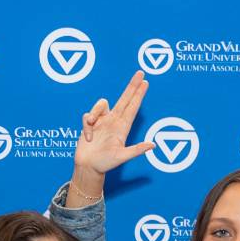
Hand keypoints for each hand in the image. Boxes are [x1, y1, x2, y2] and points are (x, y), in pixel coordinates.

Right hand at [66, 72, 151, 204]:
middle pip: (124, 99)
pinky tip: (88, 137)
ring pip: (101, 104)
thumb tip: (153, 145)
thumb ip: (136, 150)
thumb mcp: (122, 157)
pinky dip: (86, 126)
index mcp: (123, 127)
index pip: (133, 107)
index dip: (139, 95)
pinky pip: (87, 116)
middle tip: (140, 72)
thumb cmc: (105, 164)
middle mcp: (113, 121)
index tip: (145, 82)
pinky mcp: (89, 123)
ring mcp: (101, 121)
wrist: (88, 167)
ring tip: (90, 123)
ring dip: (94, 111)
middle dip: (132, 86)